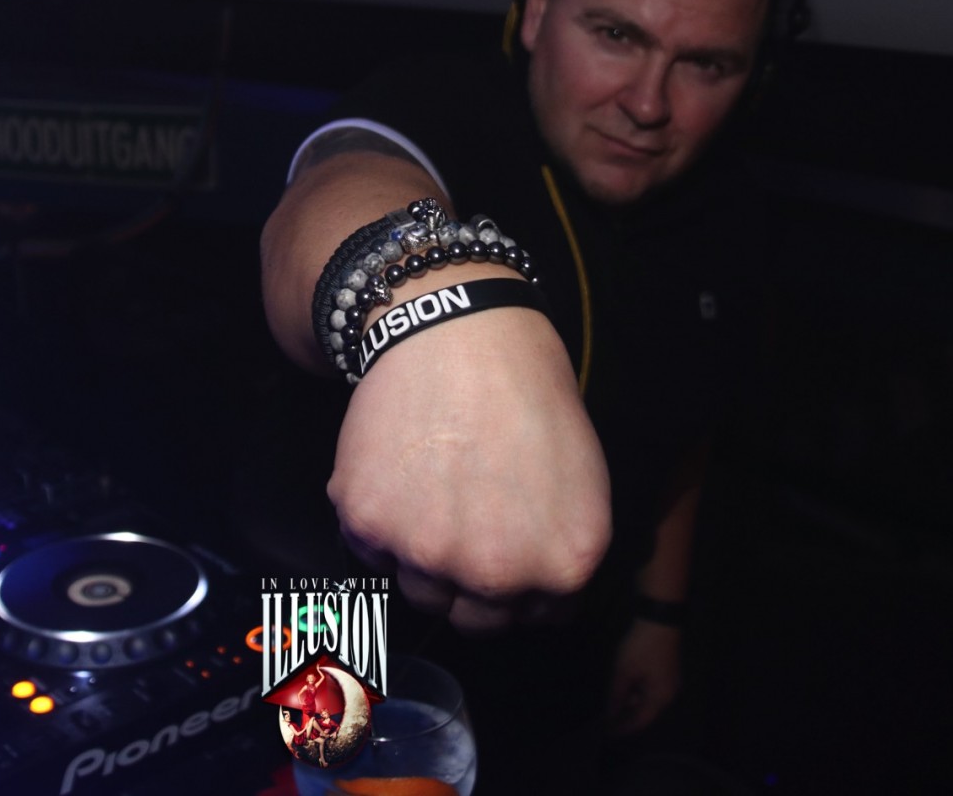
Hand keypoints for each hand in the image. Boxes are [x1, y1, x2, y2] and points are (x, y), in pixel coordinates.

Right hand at [327, 294, 611, 634]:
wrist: (457, 331)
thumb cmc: (527, 390)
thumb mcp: (584, 479)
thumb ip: (558, 548)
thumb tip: (532, 589)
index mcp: (563, 565)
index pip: (539, 618)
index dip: (522, 584)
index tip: (506, 547)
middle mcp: (495, 574)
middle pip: (475, 620)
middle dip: (470, 584)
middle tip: (464, 522)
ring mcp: (427, 554)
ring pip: (419, 590)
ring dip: (421, 557)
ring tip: (430, 489)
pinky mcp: (368, 524)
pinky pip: (370, 551)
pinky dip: (378, 520)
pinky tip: (398, 470)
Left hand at [604, 618, 682, 734]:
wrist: (660, 617)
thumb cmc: (641, 646)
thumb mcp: (624, 671)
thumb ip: (616, 695)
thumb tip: (610, 714)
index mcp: (661, 698)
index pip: (640, 721)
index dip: (623, 728)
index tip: (607, 734)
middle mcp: (669, 694)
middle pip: (645, 712)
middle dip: (626, 716)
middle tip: (606, 721)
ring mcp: (670, 682)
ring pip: (647, 699)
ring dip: (630, 702)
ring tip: (611, 705)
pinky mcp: (667, 670)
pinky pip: (650, 688)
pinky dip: (637, 691)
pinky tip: (623, 688)